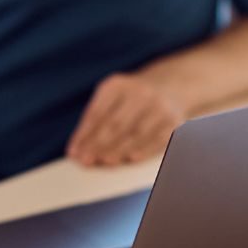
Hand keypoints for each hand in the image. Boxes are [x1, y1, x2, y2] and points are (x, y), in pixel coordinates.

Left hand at [67, 73, 186, 165]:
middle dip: (99, 144)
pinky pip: (157, 138)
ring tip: (104, 162)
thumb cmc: (130, 99)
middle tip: (86, 160)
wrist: (171, 85)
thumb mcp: (111, 98)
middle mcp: (140, 93)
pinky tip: (131, 158)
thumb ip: (95, 120)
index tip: (73, 152)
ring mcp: (158, 106)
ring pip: (136, 132)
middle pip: (116, 123)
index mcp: (117, 86)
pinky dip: (144, 149)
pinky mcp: (173, 121)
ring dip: (119, 149)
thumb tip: (78, 149)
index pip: (97, 112)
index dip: (84, 134)